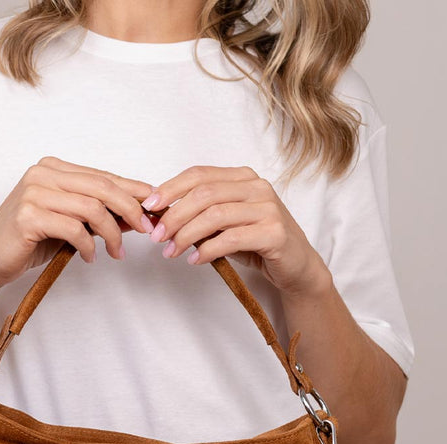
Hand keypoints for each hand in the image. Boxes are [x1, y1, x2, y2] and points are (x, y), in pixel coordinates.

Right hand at [0, 156, 155, 289]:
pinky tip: (91, 257)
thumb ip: (97, 215)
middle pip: (102, 187)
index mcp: (53, 168)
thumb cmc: (29, 242)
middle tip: (146, 230)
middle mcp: (43, 173)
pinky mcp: (28, 216)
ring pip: (92, 208)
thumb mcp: (69, 224)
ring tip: (116, 253)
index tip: (154, 210)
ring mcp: (34, 192)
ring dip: (112, 234)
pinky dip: (89, 246)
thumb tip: (137, 216)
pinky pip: (74, 228)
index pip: (103, 176)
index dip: (133, 192)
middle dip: (131, 210)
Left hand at [140, 165, 330, 297]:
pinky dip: (207, 251)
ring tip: (171, 251)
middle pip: (204, 194)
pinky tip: (195, 260)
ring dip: (186, 235)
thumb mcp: (226, 225)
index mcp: (243, 178)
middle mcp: (257, 187)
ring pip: (215, 215)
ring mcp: (268, 208)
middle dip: (175, 215)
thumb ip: (202, 216)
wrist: (296, 266)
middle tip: (158, 236)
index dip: (171, 188)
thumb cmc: (257, 243)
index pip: (200, 174)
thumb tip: (163, 217)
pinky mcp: (274, 233)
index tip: (150, 206)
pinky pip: (231, 239)